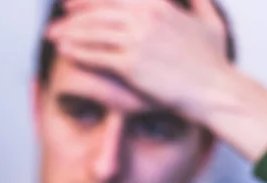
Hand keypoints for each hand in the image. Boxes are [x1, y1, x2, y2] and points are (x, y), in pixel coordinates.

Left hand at [47, 0, 229, 121]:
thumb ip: (198, 3)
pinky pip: (96, 56)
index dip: (86, 1)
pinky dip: (77, 53)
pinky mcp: (131, 64)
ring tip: (52, 39)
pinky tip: (64, 53)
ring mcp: (138, 40)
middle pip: (97, 13)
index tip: (67, 5)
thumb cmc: (213, 61)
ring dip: (69, 35)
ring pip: (93, 33)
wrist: (214, 90)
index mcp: (159, 5)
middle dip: (71, 19)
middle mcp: (146, 17)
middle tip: (52, 27)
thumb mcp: (209, 22)